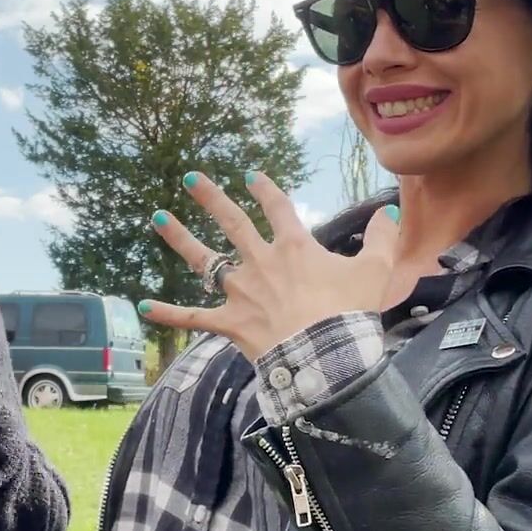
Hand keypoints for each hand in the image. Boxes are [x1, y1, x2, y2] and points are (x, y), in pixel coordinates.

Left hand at [141, 170, 400, 360]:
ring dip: (179, 237)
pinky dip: (168, 313)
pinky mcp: (229, 323)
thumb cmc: (350, 314)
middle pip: (232, 223)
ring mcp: (241, 292)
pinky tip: (143, 305)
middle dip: (210, 197)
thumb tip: (388, 211)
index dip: (265, 189)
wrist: (325, 355)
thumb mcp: (375, 272)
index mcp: (294, 248)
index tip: (251, 174)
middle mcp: (261, 263)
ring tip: (157, 216)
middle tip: (190, 177)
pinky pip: (192, 317)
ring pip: (204, 260)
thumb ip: (381, 239)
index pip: (278, 208)